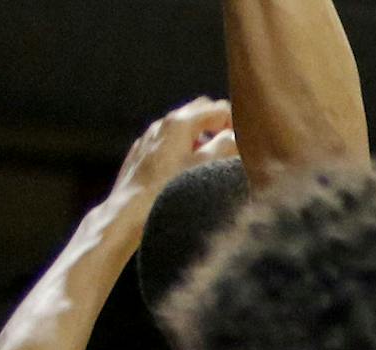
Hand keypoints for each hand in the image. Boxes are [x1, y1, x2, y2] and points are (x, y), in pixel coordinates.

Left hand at [114, 98, 237, 201]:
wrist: (127, 214)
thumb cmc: (167, 192)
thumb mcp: (206, 168)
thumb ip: (227, 146)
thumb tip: (238, 136)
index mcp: (179, 122)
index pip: (218, 109)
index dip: (237, 123)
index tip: (247, 143)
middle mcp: (162, 125)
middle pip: (199, 111)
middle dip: (219, 125)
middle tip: (234, 149)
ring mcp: (149, 138)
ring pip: (183, 128)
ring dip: (202, 138)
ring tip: (213, 164)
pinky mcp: (141, 154)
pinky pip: (168, 143)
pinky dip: (183, 149)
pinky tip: (187, 172)